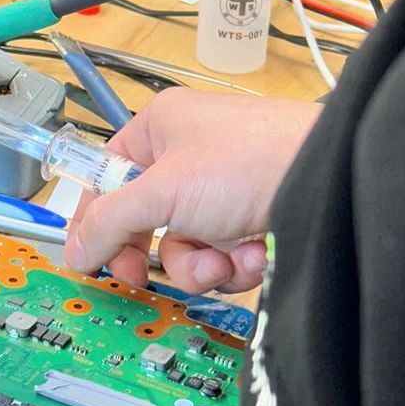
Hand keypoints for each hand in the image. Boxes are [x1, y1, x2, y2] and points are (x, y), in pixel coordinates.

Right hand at [64, 89, 320, 292]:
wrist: (330, 183)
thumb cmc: (250, 160)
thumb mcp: (163, 191)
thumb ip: (109, 221)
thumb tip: (74, 249)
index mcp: (159, 130)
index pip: (106, 177)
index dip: (94, 219)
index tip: (87, 258)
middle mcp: (188, 157)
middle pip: (145, 221)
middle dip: (156, 252)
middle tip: (144, 275)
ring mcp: (222, 191)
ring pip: (185, 247)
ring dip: (200, 264)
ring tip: (225, 259)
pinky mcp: (251, 220)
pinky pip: (221, 257)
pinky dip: (234, 265)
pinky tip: (254, 254)